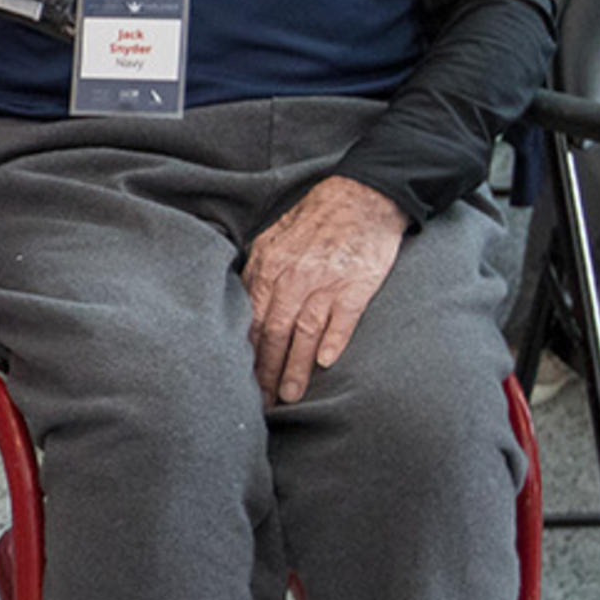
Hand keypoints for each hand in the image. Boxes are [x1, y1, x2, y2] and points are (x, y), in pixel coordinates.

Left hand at [241, 174, 408, 404]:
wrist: (361, 197)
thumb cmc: (316, 219)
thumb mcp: (273, 238)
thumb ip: (257, 271)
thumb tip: (237, 304)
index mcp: (269, 266)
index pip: (250, 320)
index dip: (245, 355)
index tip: (240, 383)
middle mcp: (293, 276)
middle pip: (272, 332)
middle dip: (264, 372)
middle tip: (261, 403)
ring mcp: (326, 281)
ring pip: (303, 332)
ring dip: (295, 368)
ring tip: (289, 396)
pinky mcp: (356, 284)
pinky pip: (342, 318)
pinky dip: (333, 341)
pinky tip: (326, 364)